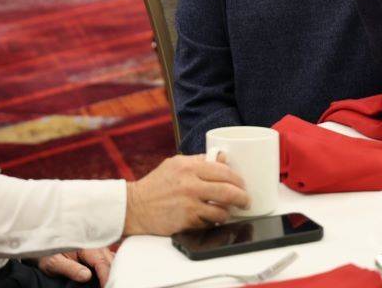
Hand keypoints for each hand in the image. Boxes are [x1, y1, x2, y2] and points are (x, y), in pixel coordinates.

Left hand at [37, 248, 112, 284]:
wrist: (43, 243)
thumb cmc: (47, 253)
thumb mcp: (54, 262)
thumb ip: (70, 268)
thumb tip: (87, 276)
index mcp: (86, 246)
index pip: (101, 263)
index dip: (106, 277)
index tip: (107, 287)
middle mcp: (95, 245)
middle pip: (110, 261)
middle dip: (112, 276)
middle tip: (110, 286)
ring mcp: (97, 247)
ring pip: (111, 260)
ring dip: (111, 272)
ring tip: (109, 284)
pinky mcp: (97, 252)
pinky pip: (108, 260)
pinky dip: (109, 269)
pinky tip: (107, 278)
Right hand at [124, 154, 248, 234]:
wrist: (135, 206)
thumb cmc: (156, 184)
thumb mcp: (175, 164)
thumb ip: (199, 161)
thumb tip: (223, 158)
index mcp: (189, 167)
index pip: (223, 171)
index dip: (238, 179)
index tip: (242, 184)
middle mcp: (190, 185)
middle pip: (228, 191)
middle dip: (242, 198)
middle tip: (246, 201)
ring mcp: (189, 204)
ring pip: (222, 211)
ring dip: (228, 212)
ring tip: (228, 211)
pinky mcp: (186, 221)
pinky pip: (209, 223)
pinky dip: (213, 221)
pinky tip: (211, 218)